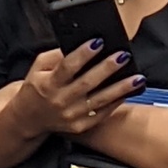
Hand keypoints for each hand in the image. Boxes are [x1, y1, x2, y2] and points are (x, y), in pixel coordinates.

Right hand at [10, 40, 142, 138]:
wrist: (30, 118)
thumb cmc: (37, 87)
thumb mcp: (39, 68)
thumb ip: (57, 56)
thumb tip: (80, 45)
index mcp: (48, 84)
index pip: (67, 67)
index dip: (83, 54)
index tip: (98, 42)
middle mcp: (60, 101)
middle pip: (87, 83)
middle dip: (107, 68)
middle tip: (123, 56)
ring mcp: (72, 116)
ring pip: (100, 100)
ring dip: (121, 88)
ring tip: (138, 77)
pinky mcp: (81, 126)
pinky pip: (103, 113)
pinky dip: (118, 102)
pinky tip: (130, 91)